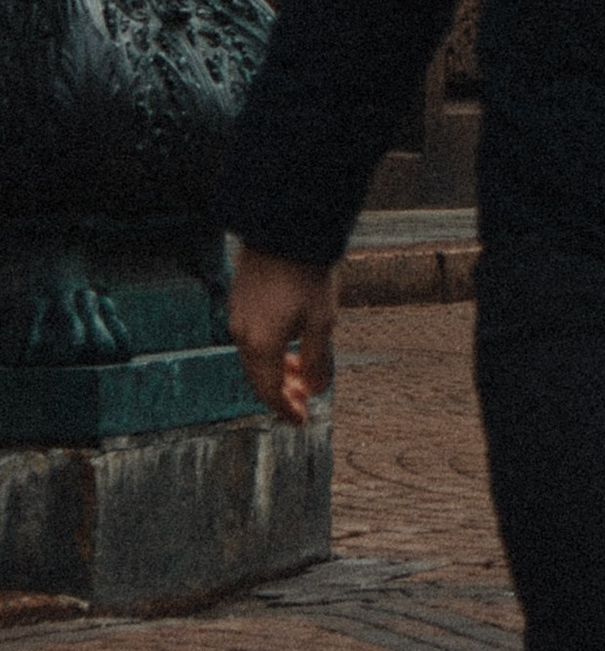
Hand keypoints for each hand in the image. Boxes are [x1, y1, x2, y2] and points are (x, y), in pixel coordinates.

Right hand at [229, 245, 337, 424]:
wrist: (284, 229)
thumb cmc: (307, 274)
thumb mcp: (322, 321)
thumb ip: (318, 361)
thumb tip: (315, 391)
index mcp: (261, 345)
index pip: (270, 392)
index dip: (286, 410)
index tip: (301, 421)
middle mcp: (242, 335)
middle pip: (259, 378)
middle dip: (282, 394)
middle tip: (304, 403)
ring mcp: (238, 317)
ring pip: (255, 358)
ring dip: (277, 371)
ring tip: (302, 374)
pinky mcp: (239, 300)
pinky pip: (252, 339)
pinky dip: (269, 352)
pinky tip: (289, 346)